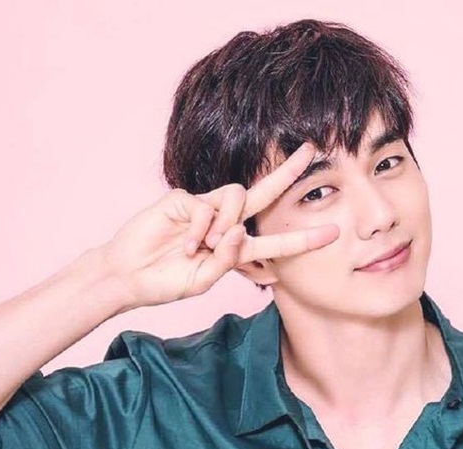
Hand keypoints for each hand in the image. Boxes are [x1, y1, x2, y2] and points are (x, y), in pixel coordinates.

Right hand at [101, 142, 339, 308]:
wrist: (129, 276)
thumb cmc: (166, 282)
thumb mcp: (203, 281)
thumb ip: (227, 260)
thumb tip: (240, 231)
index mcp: (236, 248)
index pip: (276, 241)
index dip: (303, 238)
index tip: (333, 233)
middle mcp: (226, 224)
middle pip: (264, 194)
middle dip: (288, 173)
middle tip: (312, 151)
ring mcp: (206, 208)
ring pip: (238, 196)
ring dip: (229, 223)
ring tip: (206, 247)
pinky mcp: (185, 198)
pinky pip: (208, 205)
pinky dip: (202, 228)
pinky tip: (186, 245)